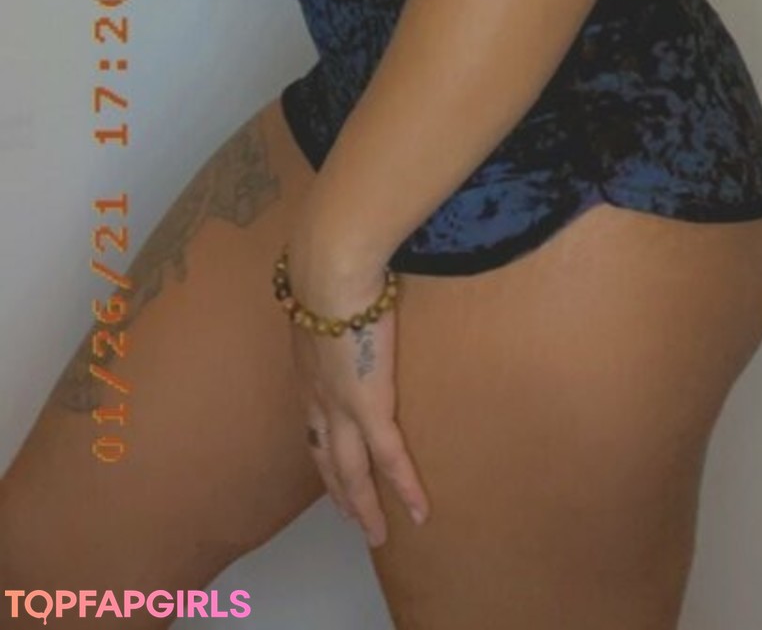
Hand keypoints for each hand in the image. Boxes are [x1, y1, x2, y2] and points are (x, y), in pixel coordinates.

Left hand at [284, 237, 429, 545]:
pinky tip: (420, 511)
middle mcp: (317, 396)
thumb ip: (338, 293)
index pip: (313, 420)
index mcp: (307, 368)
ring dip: (363, 506)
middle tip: (351, 517)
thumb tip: (353, 277)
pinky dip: (405, 488)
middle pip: (326, 457)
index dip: (322, 446)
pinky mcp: (369, 406)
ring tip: (376, 533)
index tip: (330, 465)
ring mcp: (341, 406)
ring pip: (351, 472)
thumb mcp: (328, 287)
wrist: (329, 267)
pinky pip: (390, 459)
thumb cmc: (330, 262)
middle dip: (338, 490)